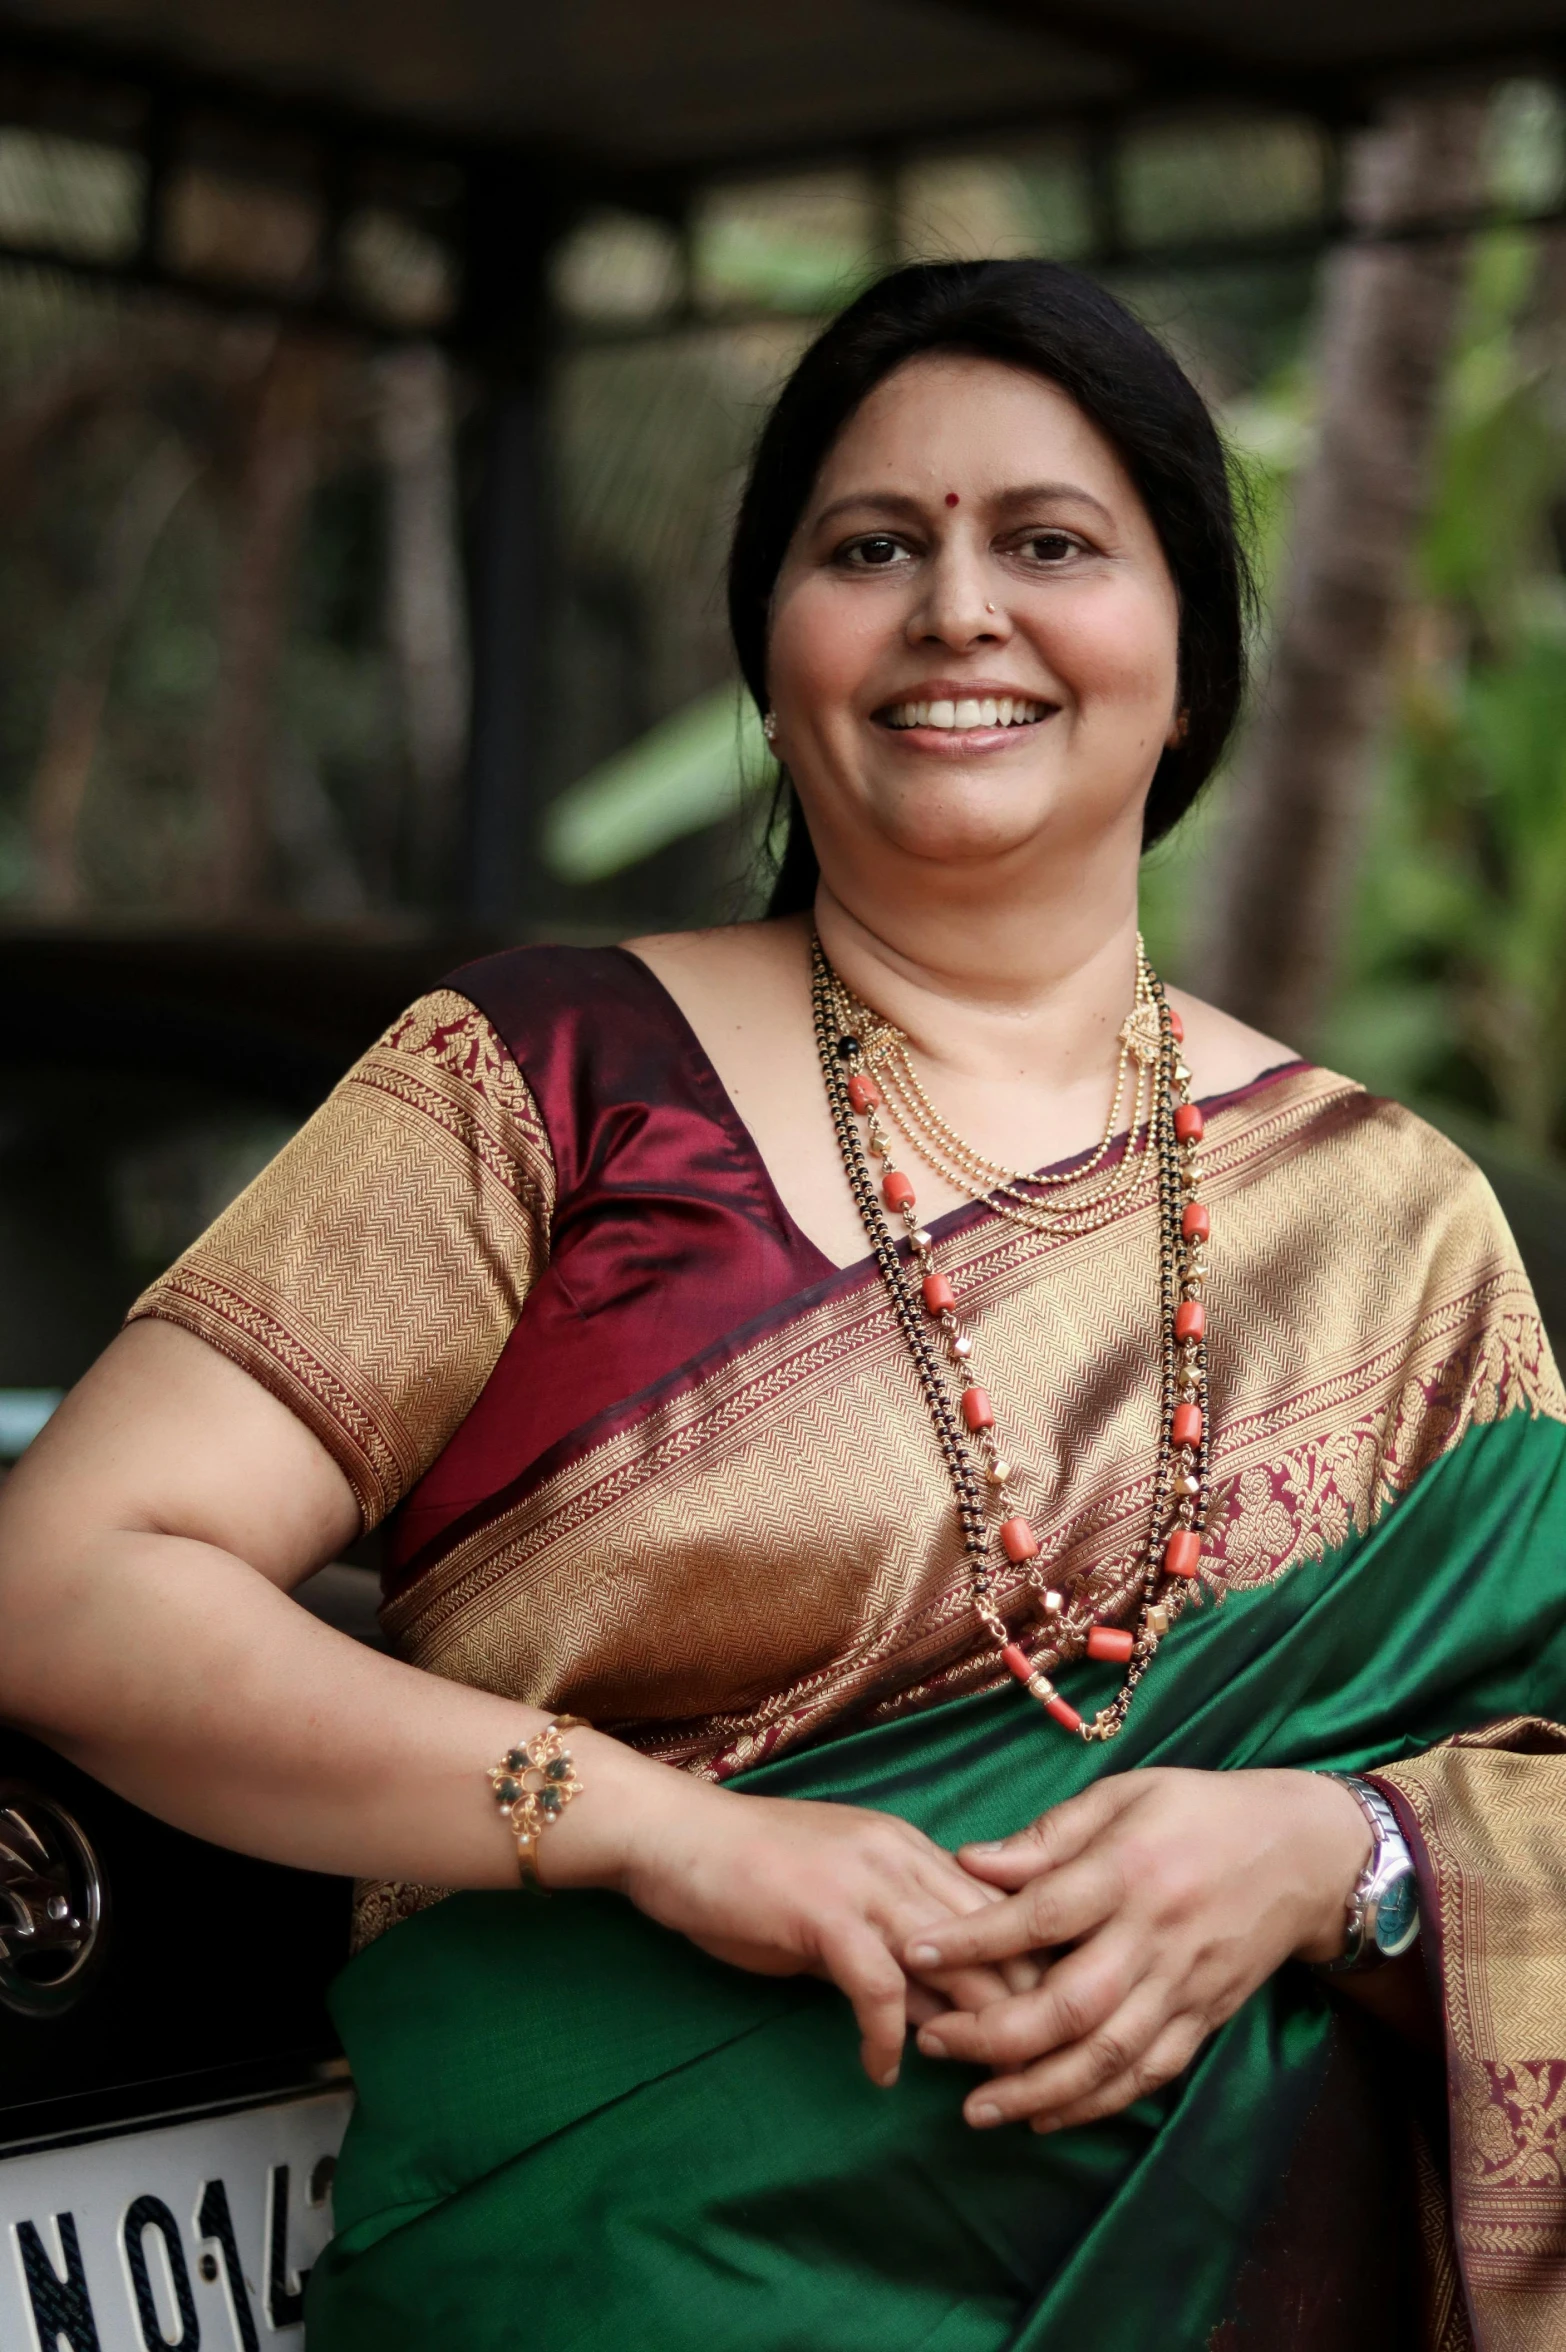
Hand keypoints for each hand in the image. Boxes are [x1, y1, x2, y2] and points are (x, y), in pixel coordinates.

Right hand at [617, 1775, 1023, 2087]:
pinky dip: (887, 2040)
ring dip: (971, 2032)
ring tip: (977, 2085)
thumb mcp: (838, 1910)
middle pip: (998, 1937)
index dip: (1031, 1972)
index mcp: (912, 1850)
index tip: (1044, 2031)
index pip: (1003, 1911)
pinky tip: (879, 2073)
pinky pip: (882, 1990)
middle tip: (1028, 2076)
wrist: (670, 1836)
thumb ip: (894, 1952)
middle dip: (1022, 2009)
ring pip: (957, 1962)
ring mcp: (867, 1882)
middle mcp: (903, 1857)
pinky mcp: (826, 1913)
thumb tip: (944, 2017)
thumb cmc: (746, 1874)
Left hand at [897, 1767, 1369, 2131]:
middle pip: (1070, 2003)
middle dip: (994, 2034)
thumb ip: (1047, 1836)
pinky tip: (1046, 2114)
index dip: (972, 1939)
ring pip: (1107, 2056)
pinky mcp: (1206, 2019)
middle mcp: (1155, 1936)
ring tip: (976, 2108)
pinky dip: (1097, 2103)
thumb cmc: (1198, 1811)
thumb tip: (967, 1861)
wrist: (1305, 1853)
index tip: (910, 1953)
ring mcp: (1184, 1985)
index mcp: (1128, 1869)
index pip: (1040, 1914)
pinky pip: (1148, 2074)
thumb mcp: (1123, 1795)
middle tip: (931, 2042)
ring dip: (1037, 2089)